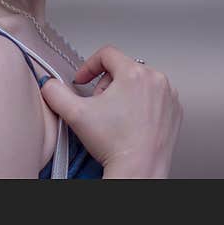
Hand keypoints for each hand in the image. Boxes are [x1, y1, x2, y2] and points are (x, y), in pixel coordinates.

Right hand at [40, 45, 182, 177]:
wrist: (139, 170)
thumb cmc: (115, 145)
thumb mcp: (75, 114)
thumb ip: (55, 92)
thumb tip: (48, 84)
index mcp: (134, 73)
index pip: (106, 54)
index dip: (89, 66)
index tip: (83, 81)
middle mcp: (156, 80)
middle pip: (123, 68)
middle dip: (106, 84)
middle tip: (98, 105)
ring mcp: (168, 95)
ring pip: (140, 82)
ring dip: (124, 93)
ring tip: (116, 115)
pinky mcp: (175, 110)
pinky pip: (155, 97)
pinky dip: (142, 104)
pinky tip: (132, 122)